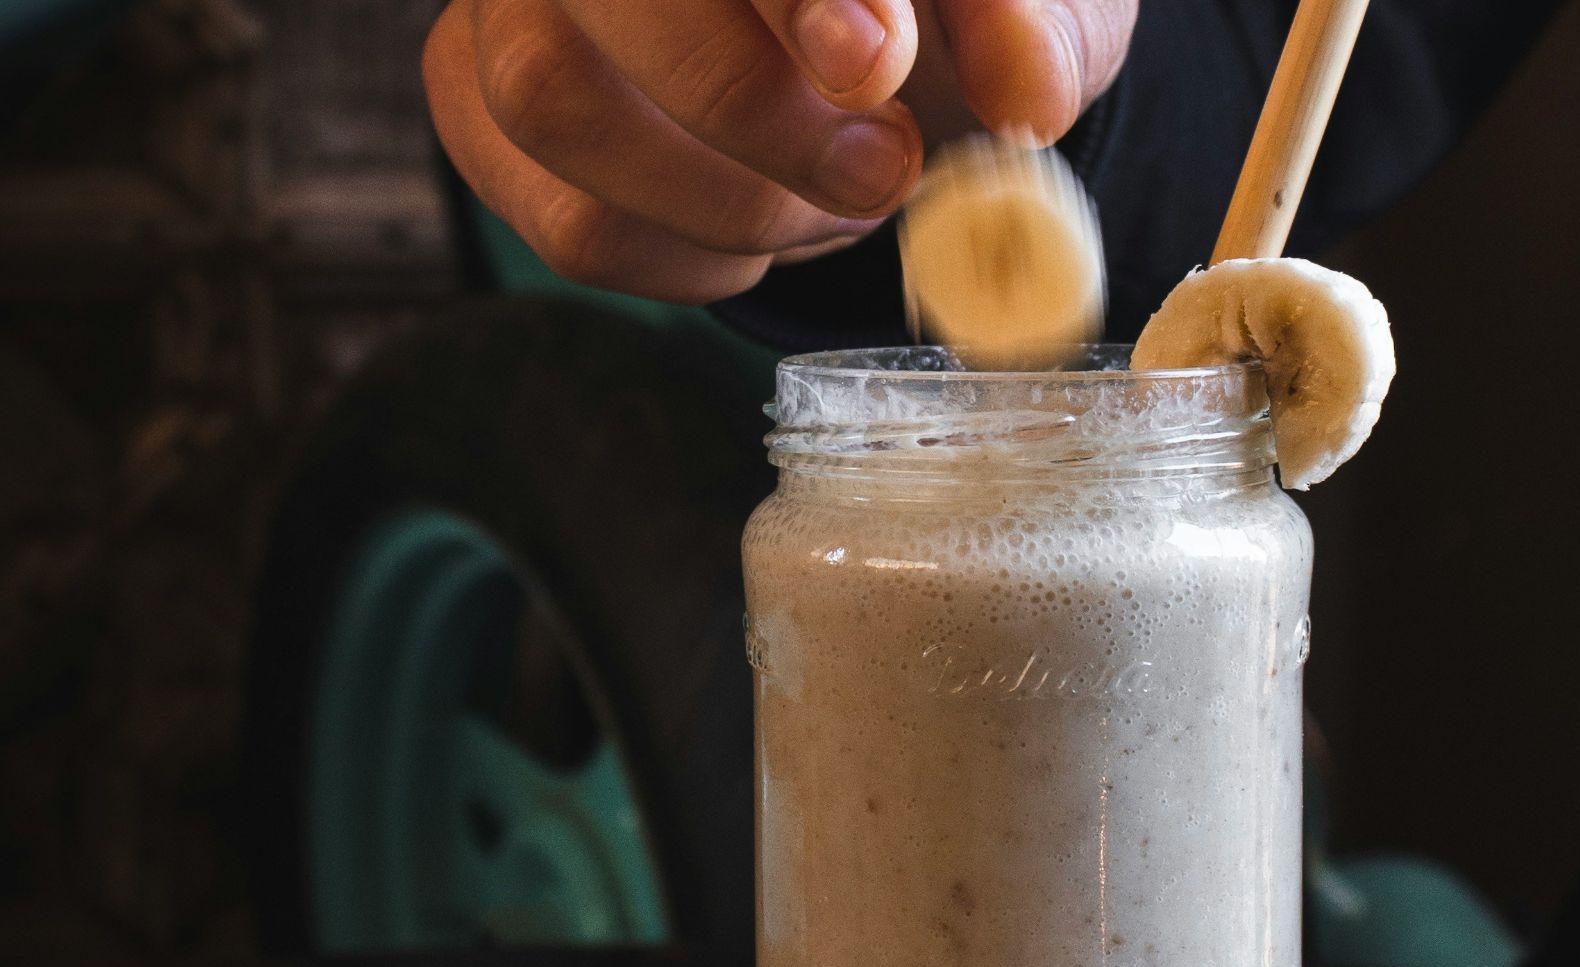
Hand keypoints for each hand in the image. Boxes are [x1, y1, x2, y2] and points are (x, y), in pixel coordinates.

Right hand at [422, 0, 1137, 302]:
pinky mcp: (482, 108)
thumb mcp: (1021, 2)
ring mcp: (515, 9)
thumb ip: (1028, 28)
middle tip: (883, 169)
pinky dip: (690, 259)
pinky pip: (566, 223)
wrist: (861, 50)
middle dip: (760, 114)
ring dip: (728, 198)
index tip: (869, 62)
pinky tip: (759, 224)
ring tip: (832, 196)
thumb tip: (1024, 95)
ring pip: (557, 109)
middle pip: (613, 5)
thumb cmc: (927, 7)